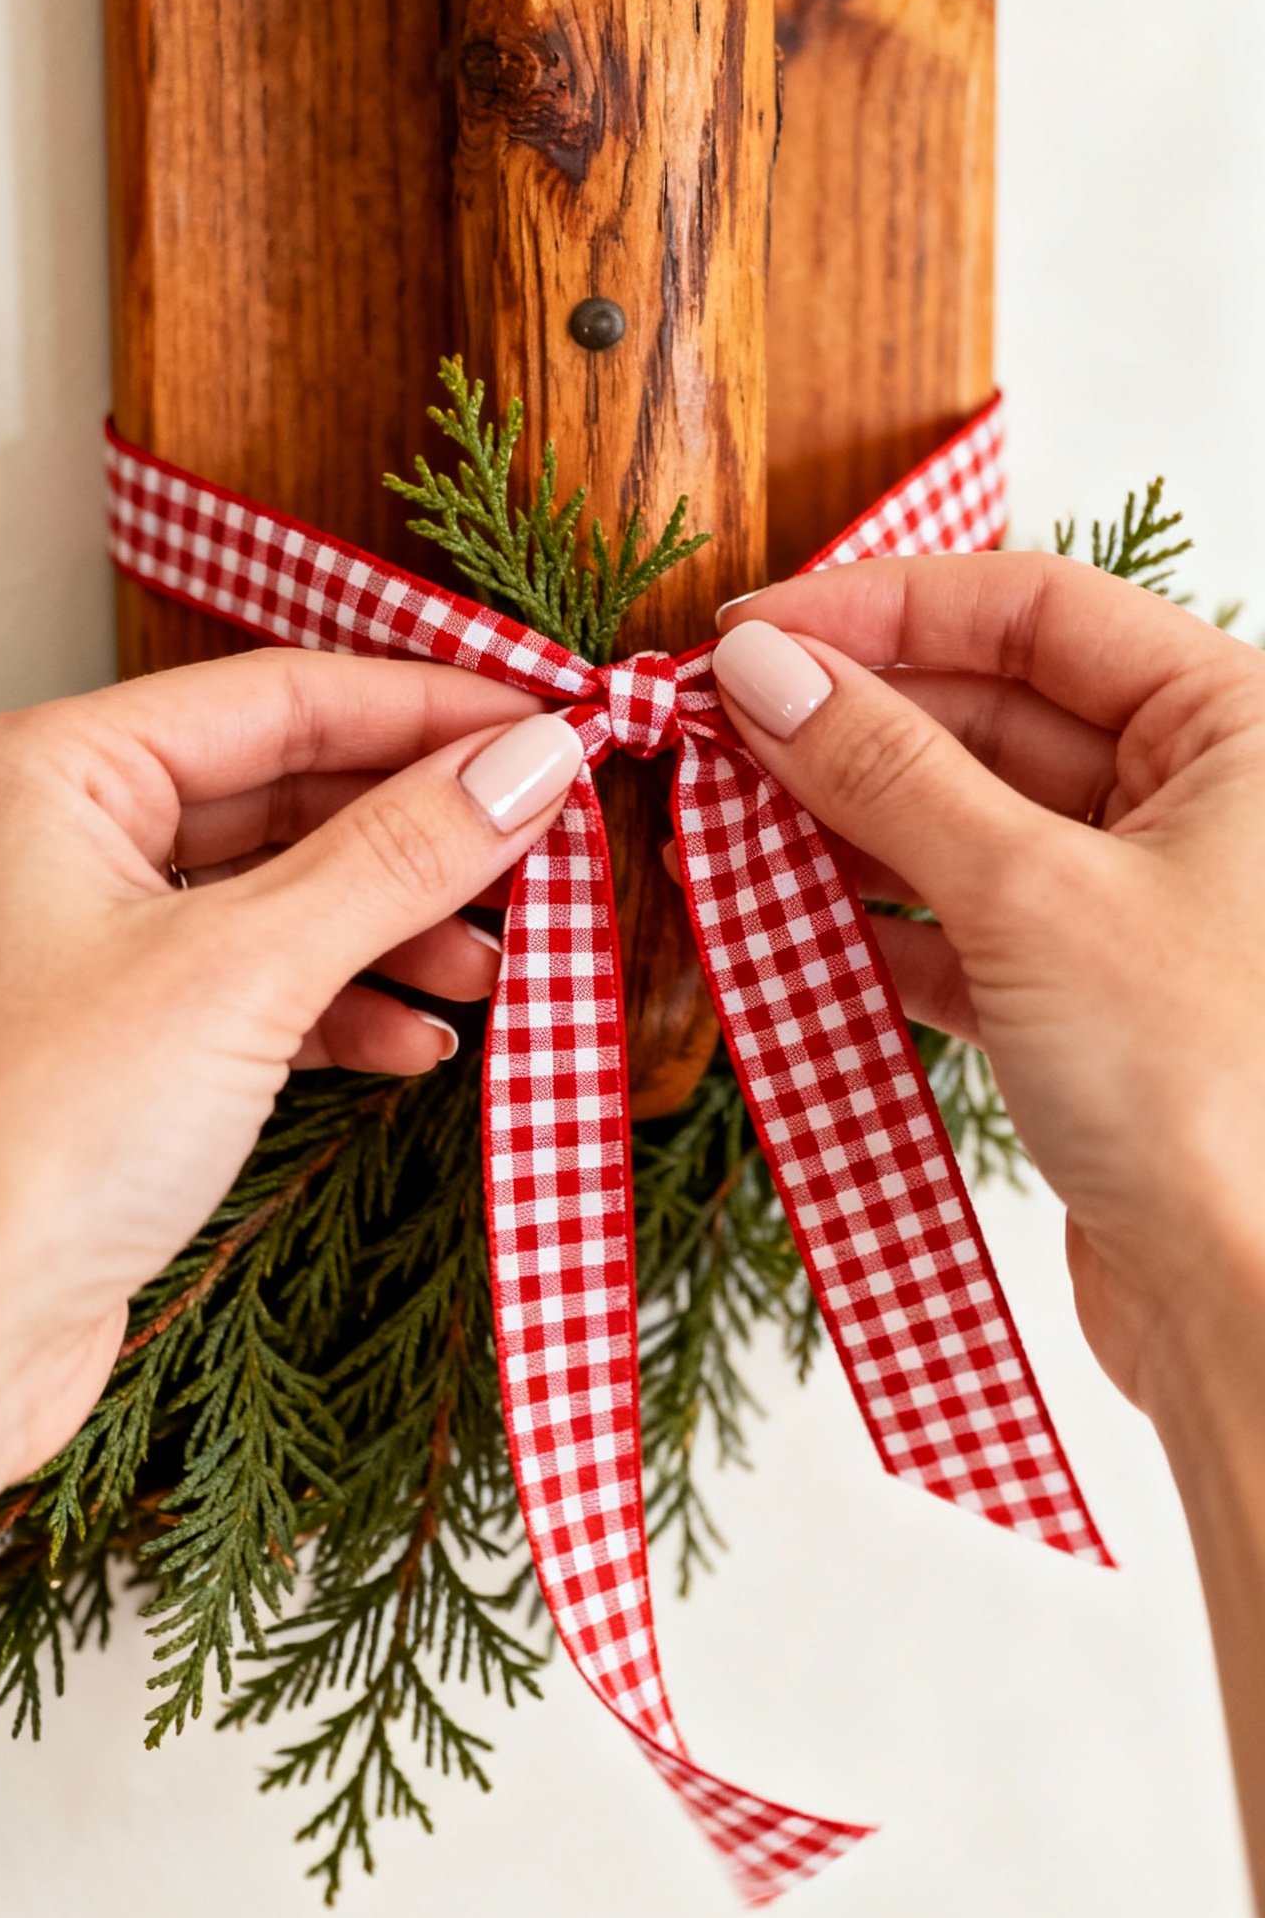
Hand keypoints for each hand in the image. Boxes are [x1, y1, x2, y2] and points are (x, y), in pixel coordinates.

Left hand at [0, 651, 581, 1483]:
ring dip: (391, 927)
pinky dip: (334, 1006)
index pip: (276, 695)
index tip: (549, 724)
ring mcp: (62, 942)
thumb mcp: (244, 973)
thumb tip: (527, 761)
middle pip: (277, 789)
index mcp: (41, 771)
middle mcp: (40, 837)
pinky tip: (417, 1041)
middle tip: (544, 847)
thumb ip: (398, 855)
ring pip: (267, 892)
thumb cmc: (20, 1147)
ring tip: (498, 965)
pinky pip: (239, 983)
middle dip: (418, 831)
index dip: (429, 708)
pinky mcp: (93, 1043)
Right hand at [712, 555, 1264, 1424]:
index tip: (752, 631)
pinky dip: (867, 917)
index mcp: (1236, 728)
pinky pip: (957, 919)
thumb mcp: (1028, 897)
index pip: (1036, 608)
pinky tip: (772, 913)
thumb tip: (764, 669)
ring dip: (838, 817)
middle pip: (990, 708)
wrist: (1250, 1311)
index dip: (882, 606)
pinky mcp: (1087, 1000)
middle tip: (708, 727)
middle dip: (845, 719)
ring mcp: (1138, 902)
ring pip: (962, 817)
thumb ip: (886, 770)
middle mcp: (1200, 800)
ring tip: (717, 815)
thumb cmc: (1211, 1097)